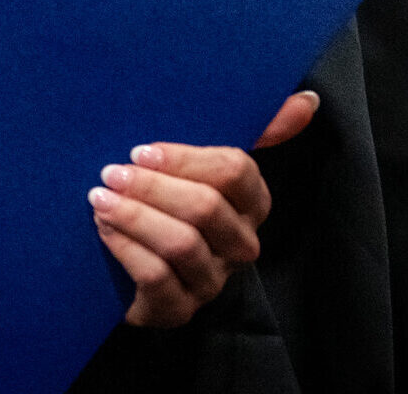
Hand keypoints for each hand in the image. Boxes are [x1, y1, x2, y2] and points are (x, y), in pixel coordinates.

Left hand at [89, 89, 318, 327]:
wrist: (122, 258)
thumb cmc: (165, 195)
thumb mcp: (196, 158)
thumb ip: (252, 128)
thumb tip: (307, 99)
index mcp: (250, 202)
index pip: (237, 171)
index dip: (186, 159)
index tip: (141, 150)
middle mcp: (238, 243)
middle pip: (206, 208)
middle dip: (152, 186)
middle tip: (110, 173)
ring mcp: (211, 280)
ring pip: (182, 244)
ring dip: (134, 216)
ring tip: (100, 199)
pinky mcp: (180, 310)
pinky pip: (158, 278)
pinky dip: (126, 248)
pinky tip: (104, 230)